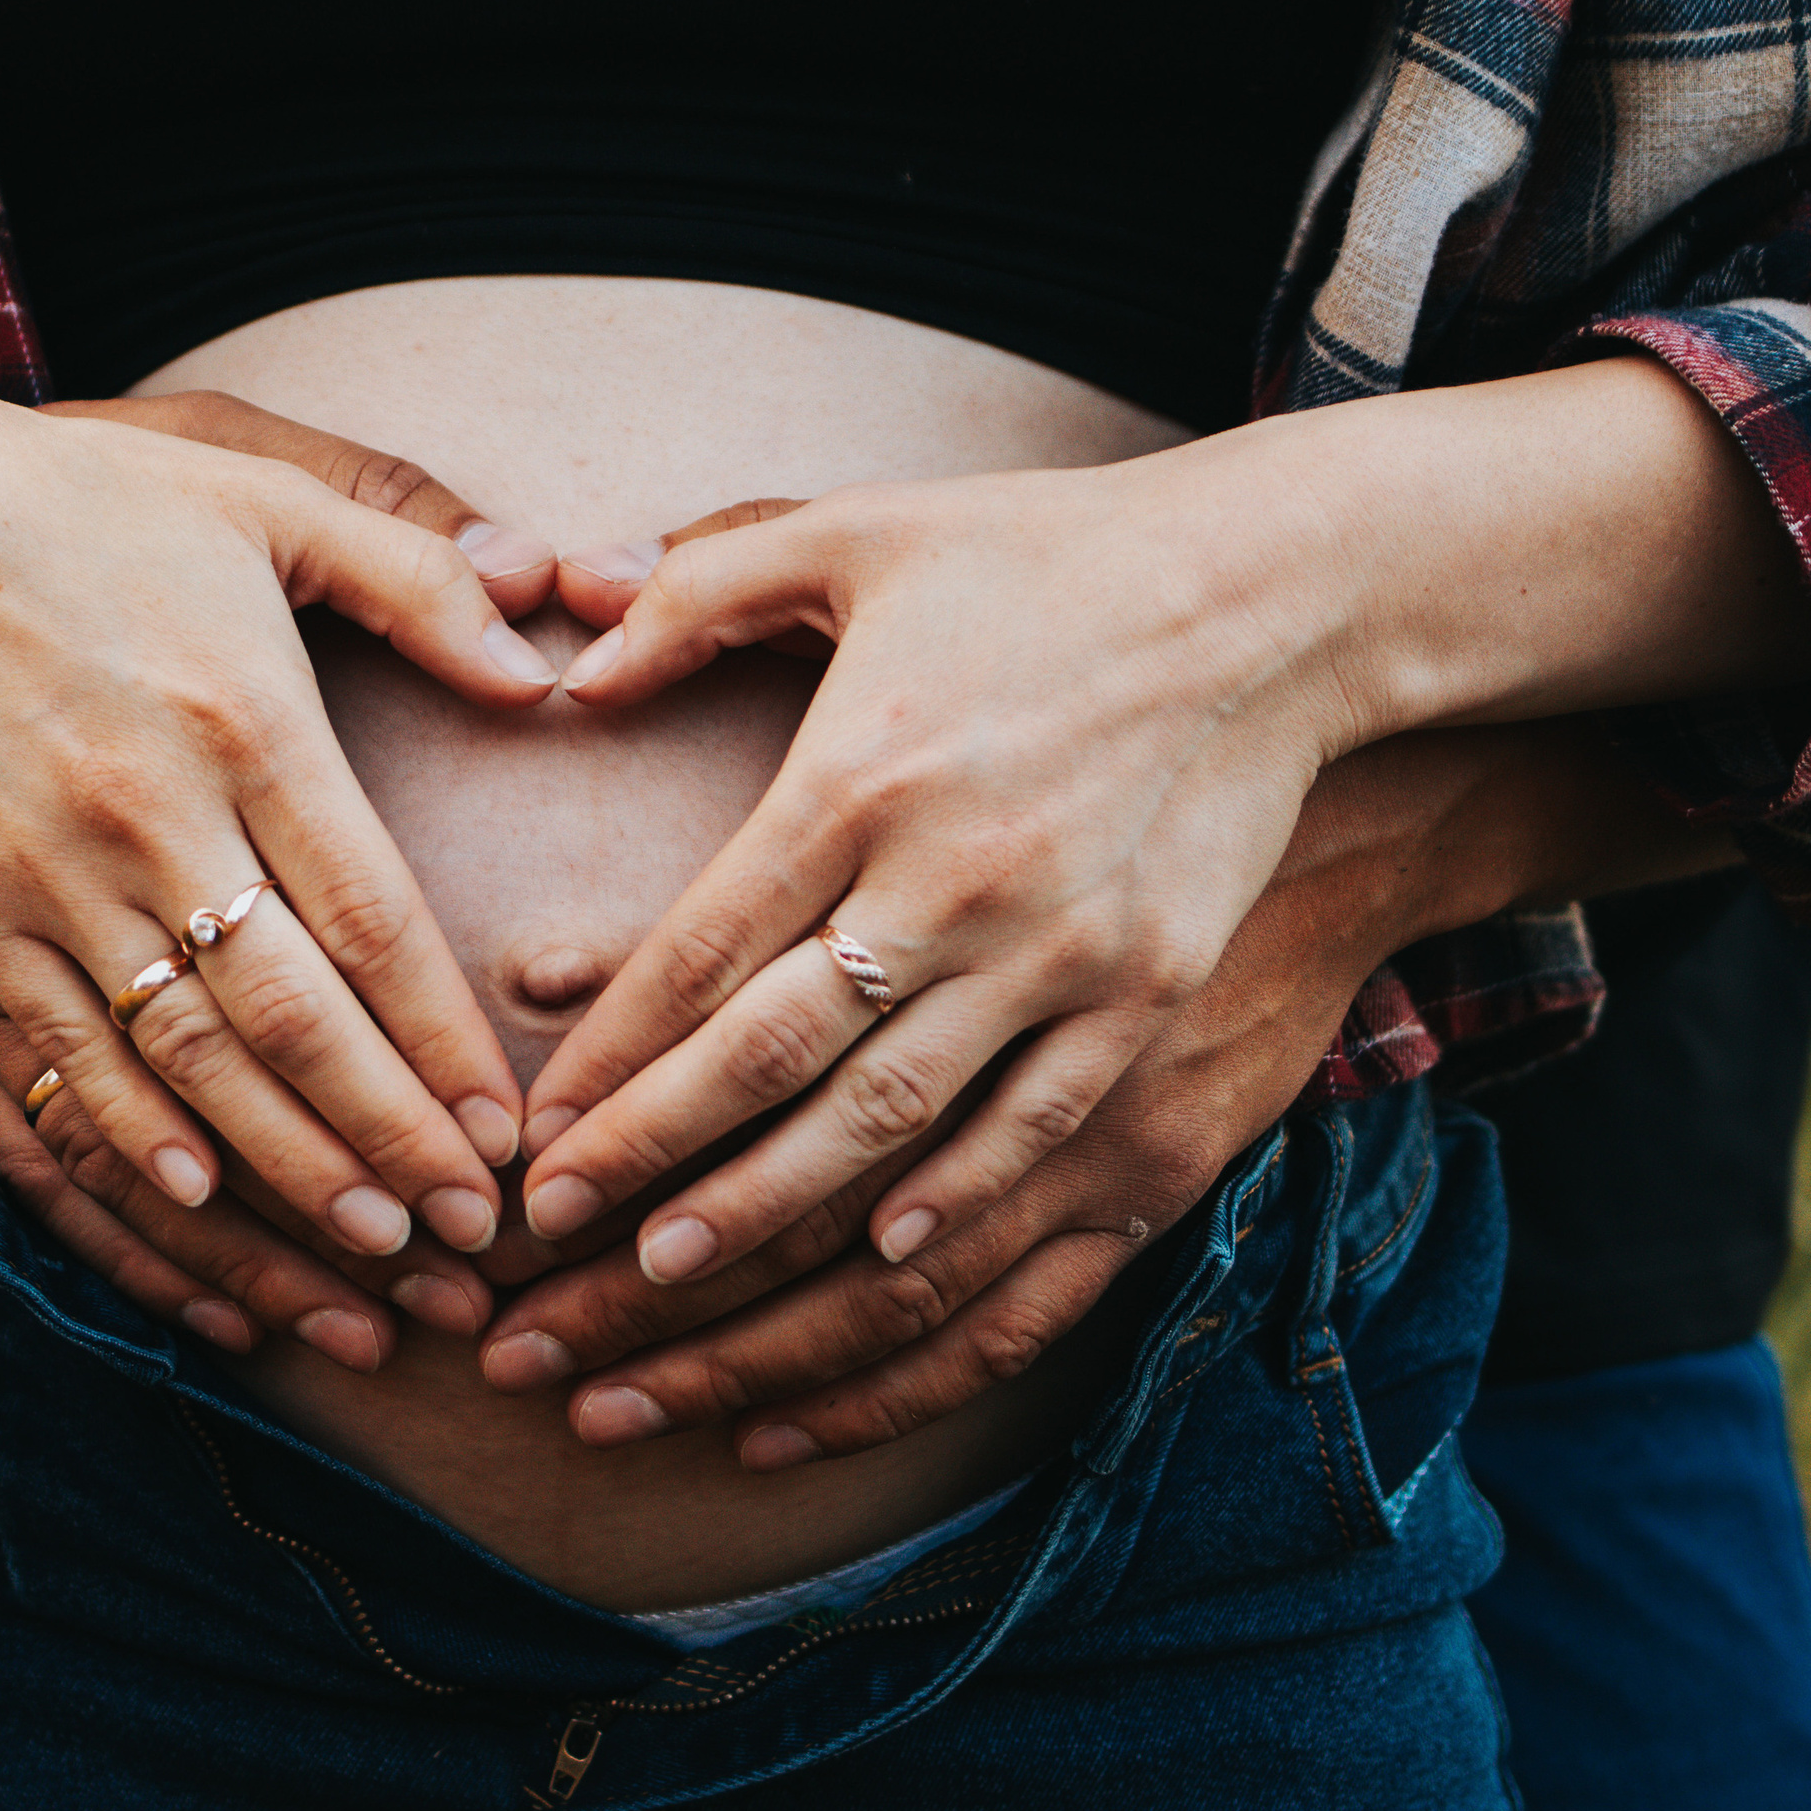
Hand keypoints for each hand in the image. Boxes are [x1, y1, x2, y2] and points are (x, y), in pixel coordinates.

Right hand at [0, 337, 563, 1266]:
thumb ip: (413, 571)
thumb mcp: (262, 491)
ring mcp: (16, 905)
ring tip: (372, 1306)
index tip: (511, 1149)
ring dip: (272, 1218)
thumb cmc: (87, 511)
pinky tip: (207, 1280)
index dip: (443, 1054)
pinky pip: (38, 1116)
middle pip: (279, 1035)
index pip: (367, 927)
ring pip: (165, 1100)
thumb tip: (541, 663)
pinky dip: (123, 1212)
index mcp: (233, 723)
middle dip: (382, 1162)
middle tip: (470, 1258)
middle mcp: (128, 828)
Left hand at [516, 445, 1352, 1289]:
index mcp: (860, 773)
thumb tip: (569, 664)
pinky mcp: (1145, 987)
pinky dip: (953, 1203)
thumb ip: (695, 590)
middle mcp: (951, 878)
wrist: (1275, 593)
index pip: (700, 951)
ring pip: (889, 1118)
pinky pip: (1032, 1127)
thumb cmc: (1045, 554)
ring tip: (669, 1278)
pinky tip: (880, 1259)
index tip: (535, 1135)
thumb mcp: (856, 533)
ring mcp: (1058, 948)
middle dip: (653, 1158)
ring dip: (772, 1210)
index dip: (609, 1057)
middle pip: (772, 1058)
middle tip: (554, 1236)